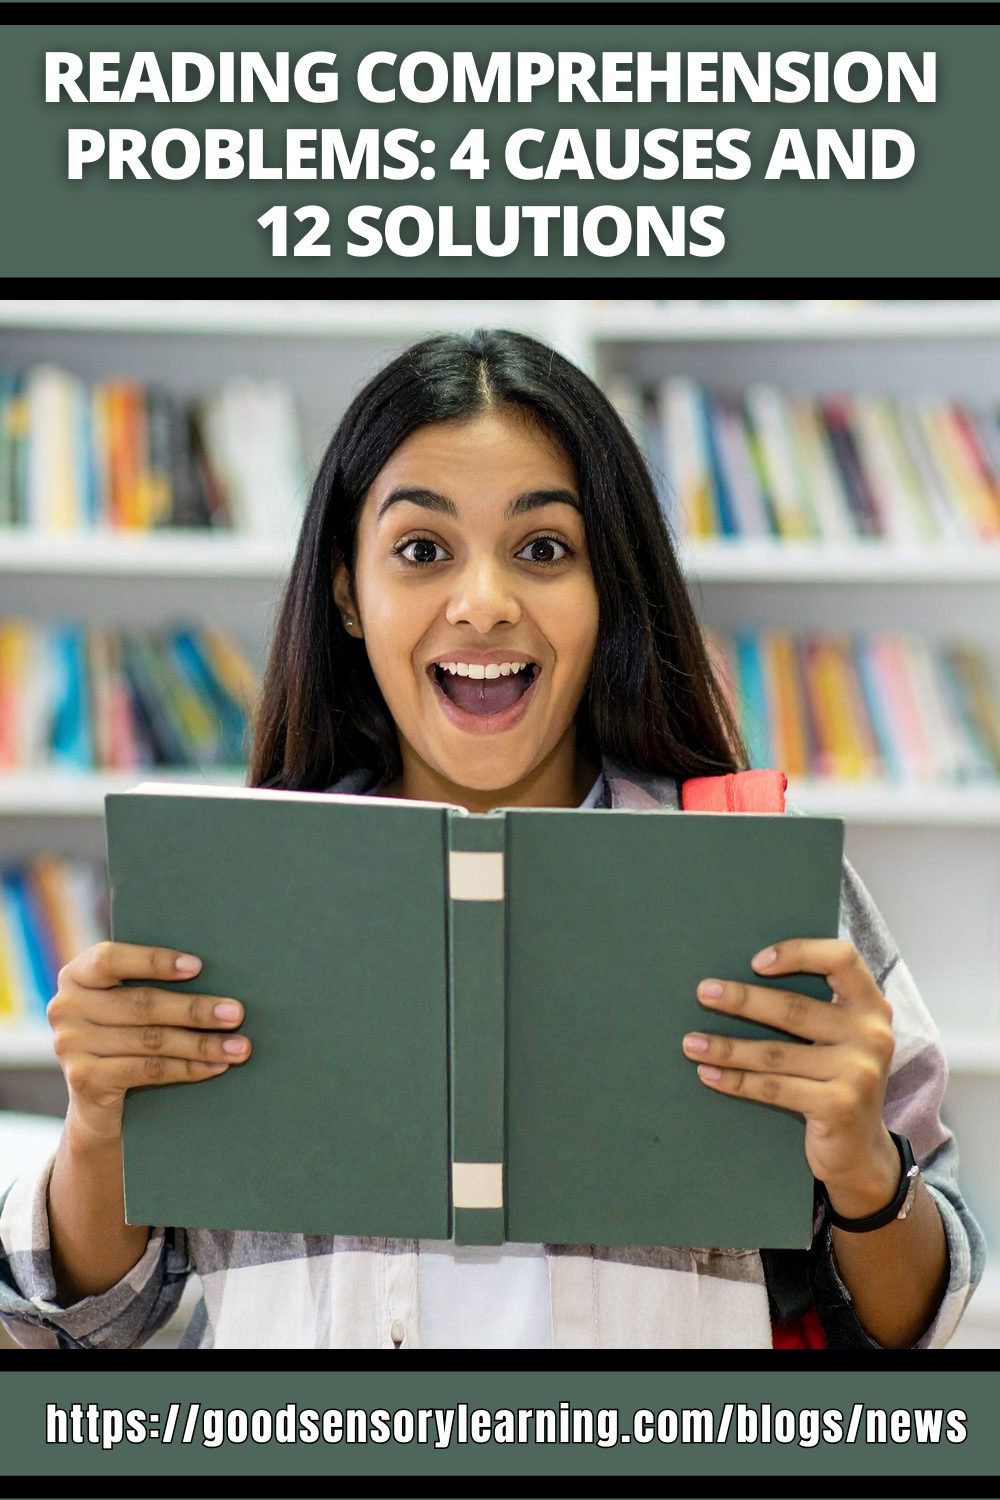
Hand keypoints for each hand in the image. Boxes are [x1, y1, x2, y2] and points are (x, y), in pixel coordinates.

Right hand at [47, 942, 250, 1142]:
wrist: (99, 1104)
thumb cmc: (128, 1035)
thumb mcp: (129, 1004)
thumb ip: (151, 984)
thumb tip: (218, 972)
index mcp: (76, 975)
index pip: (111, 959)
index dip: (154, 961)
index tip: (198, 966)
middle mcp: (65, 1007)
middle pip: (141, 1004)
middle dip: (195, 1010)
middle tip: (237, 1013)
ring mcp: (70, 1045)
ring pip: (151, 1040)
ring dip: (201, 1043)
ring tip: (239, 1046)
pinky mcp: (84, 1079)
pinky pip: (147, 1070)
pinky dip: (188, 1068)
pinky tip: (216, 1066)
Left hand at [682, 938, 900, 1217]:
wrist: (862, 1150)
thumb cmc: (837, 1079)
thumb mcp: (839, 1037)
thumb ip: (815, 1008)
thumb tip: (740, 980)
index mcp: (871, 1005)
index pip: (841, 959)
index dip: (798, 952)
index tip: (755, 962)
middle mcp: (871, 1034)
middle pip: (795, 1008)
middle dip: (742, 1000)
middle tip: (703, 993)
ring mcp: (858, 1072)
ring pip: (776, 1053)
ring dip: (726, 1046)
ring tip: (690, 1043)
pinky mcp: (838, 1105)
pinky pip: (774, 1087)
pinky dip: (736, 1080)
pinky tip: (708, 1073)